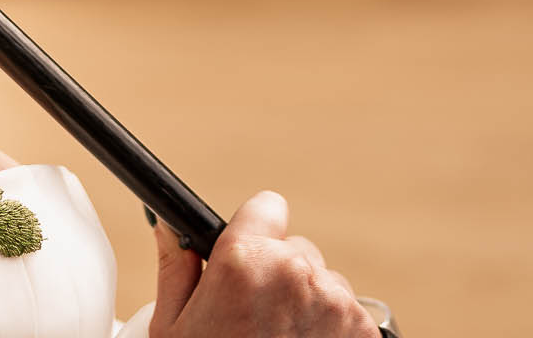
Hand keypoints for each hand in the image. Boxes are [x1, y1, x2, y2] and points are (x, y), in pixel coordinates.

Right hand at [150, 191, 378, 337]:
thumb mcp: (173, 328)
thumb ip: (177, 266)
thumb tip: (169, 223)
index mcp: (245, 262)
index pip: (267, 206)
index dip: (254, 231)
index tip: (247, 253)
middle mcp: (296, 273)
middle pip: (294, 250)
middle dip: (277, 274)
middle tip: (255, 317)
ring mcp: (336, 303)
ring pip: (322, 282)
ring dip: (307, 303)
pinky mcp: (364, 332)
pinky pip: (347, 312)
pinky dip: (331, 329)